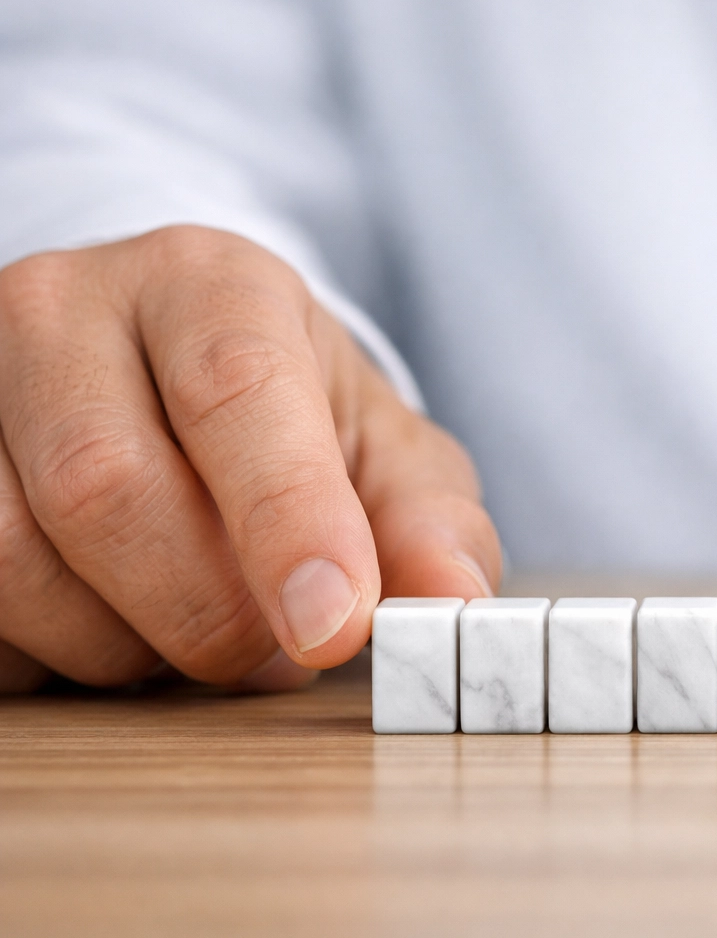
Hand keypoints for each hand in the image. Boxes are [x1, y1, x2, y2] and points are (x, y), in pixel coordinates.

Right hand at [0, 227, 499, 692]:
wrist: (165, 371)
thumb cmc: (294, 421)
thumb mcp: (386, 457)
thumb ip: (430, 526)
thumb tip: (452, 600)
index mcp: (211, 285)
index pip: (236, 390)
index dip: (285, 519)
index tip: (332, 626)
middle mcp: (68, 308)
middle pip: (105, 487)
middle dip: (205, 609)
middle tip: (273, 648)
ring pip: (10, 558)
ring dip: (120, 643)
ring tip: (192, 627)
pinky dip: (46, 652)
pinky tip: (109, 623)